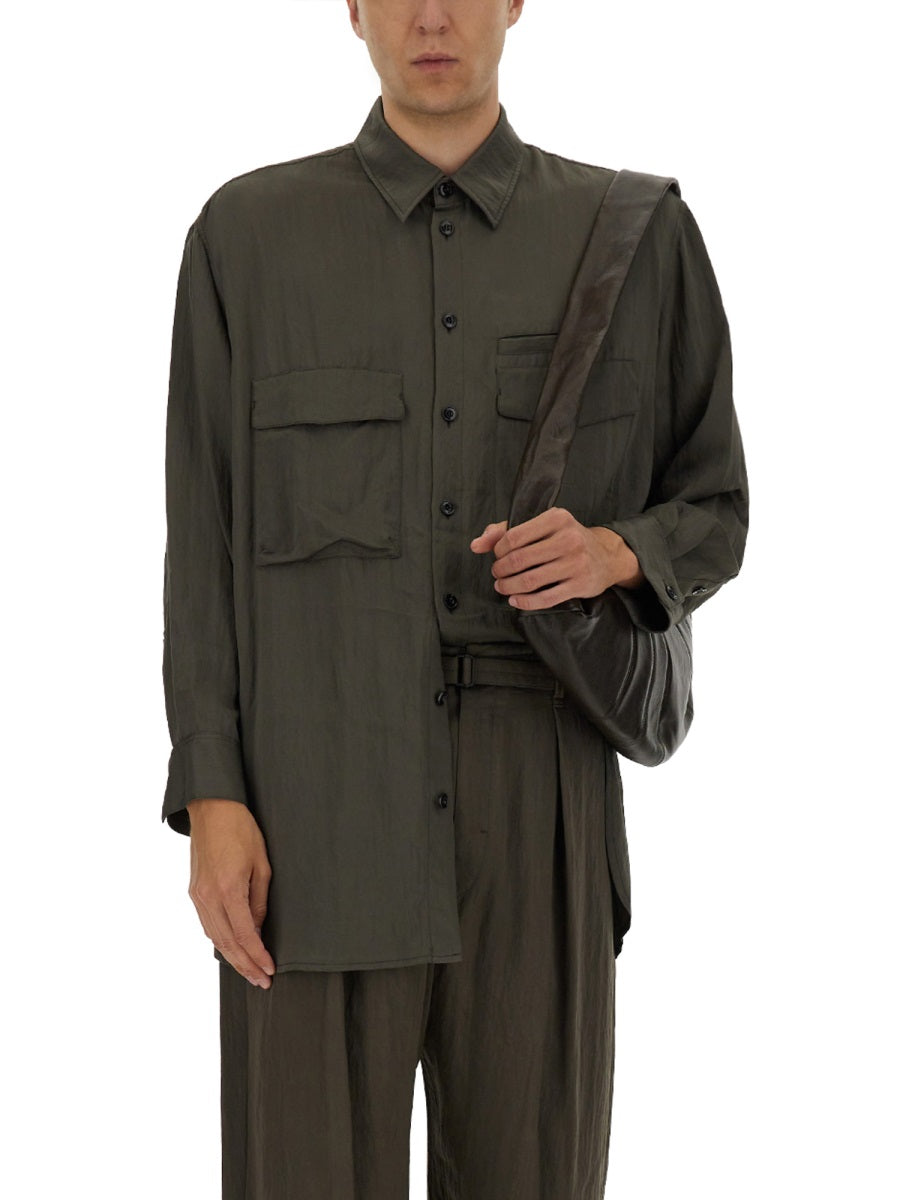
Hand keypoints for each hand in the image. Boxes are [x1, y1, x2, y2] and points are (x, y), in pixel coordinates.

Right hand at [186, 798, 275, 987]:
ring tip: (250, 972)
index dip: (257, 956)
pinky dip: (220, 941)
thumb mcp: (262, 864)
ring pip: (214, 937)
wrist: (212, 808)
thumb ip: (259, 900)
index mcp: (228, 889)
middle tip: (262, 981)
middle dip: (245, 966)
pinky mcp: (194, 891)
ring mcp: (198, 896)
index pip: (245, 935)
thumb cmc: (242, 830)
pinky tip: (232, 950)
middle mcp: (208, 897)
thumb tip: (258, 929)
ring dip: (232, 958)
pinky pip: (207, 924)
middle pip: (227, 943)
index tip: (270, 970)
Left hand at [469, 507, 644, 610]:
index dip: (498, 550)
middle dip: (501, 570)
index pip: (514, 536)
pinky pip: (545, 598)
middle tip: (497, 574)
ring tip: (502, 587)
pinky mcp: (580, 584)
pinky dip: (525, 602)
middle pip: (519, 559)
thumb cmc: (567, 540)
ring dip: (509, 587)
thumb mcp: (542, 527)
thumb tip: (476, 545)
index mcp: (557, 518)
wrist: (607, 556)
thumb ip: (506, 531)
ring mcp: (576, 563)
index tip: (497, 556)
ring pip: (530, 580)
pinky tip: (515, 600)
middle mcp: (569, 538)